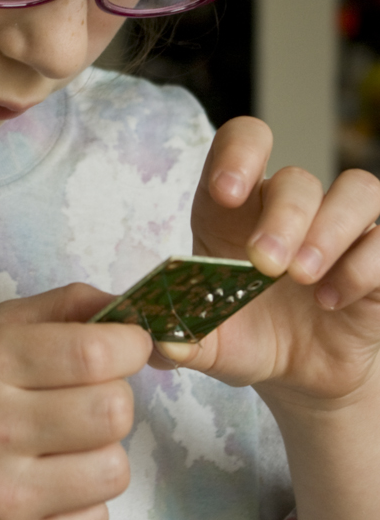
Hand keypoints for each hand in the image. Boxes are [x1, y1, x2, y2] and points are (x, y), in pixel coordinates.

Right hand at [0, 284, 151, 519]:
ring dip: (101, 453)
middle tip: (84, 399)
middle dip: (114, 398)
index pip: (92, 354)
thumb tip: (142, 314)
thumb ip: (66, 307)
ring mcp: (1, 498)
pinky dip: (84, 501)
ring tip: (62, 446)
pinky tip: (47, 485)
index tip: (127, 347)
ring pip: (115, 470)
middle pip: (114, 412)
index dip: (129, 346)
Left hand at [152, 117, 379, 406]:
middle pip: (297, 179)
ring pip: (356, 190)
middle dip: (284, 218)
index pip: (243, 142)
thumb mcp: (208, 344)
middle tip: (267, 264)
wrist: (301, 377)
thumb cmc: (248, 338)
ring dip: (329, 230)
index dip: (237, 155)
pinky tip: (332, 300)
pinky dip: (363, 266)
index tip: (226, 192)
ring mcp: (341, 228)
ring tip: (304, 277)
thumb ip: (178, 339)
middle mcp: (290, 207)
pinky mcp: (378, 256)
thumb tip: (161, 341)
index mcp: (236, 208)